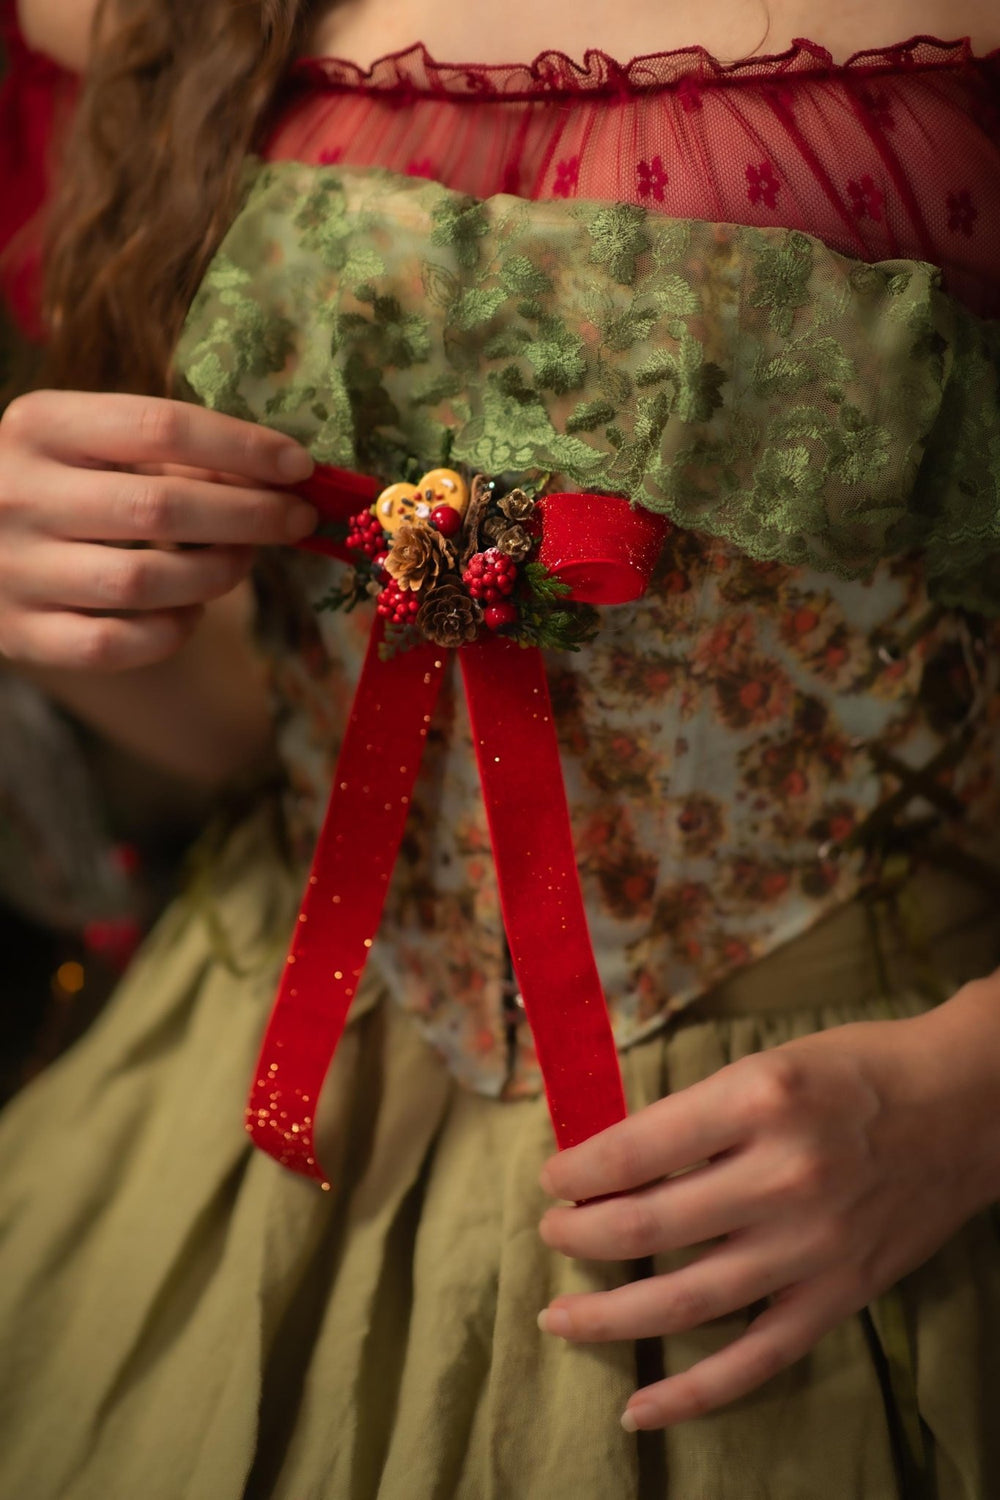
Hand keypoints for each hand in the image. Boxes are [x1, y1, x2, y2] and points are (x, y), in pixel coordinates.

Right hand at [0, 389, 315, 670]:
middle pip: (161, 507)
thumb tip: (276, 474)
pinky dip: (173, 629)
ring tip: (241, 560)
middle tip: (296, 520)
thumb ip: (172, 453)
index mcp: (40, 424)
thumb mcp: (95, 445)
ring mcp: (15, 570)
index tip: (300, 466)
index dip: (242, 447)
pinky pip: (121, 643)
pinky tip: (189, 608)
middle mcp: (17, 494)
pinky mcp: (24, 634)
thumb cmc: (60, 483)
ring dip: (217, 574)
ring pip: (146, 582)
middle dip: (249, 515)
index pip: (160, 426)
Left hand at [537, 982, 999, 1429]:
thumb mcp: (766, 1064)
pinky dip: (692, 1394)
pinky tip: (638, 1408)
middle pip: (649, 1225)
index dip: (578, 1170)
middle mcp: (784, 1176)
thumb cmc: (856, 1071)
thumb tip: (611, 1161)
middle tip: (551, 1235)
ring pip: (687, 1301)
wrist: (967, 1107)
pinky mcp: (840, 1295)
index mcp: (759, 1100)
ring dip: (609, 1316)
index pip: (637, 1149)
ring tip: (561, 1317)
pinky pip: (755, 1359)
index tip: (553, 1177)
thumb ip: (696, 1114)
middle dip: (580, 1236)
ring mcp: (814, 1246)